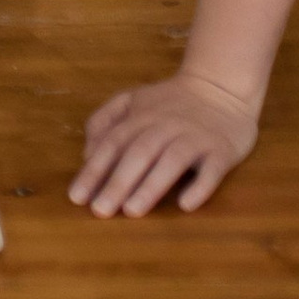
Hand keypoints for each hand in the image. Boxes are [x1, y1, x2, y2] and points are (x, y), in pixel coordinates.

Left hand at [68, 70, 260, 216]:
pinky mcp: (221, 151)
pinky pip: (212, 169)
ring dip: (151, 185)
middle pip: (138, 152)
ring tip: (132, 211)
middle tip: (100, 211)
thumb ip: (106, 122)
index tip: (77, 197)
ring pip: (171, 160)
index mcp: (141, 116)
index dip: (94, 170)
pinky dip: (200, 186)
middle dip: (117, 182)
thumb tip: (87, 154)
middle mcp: (165, 125)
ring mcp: (195, 137)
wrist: (221, 87)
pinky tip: (185, 205)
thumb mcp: (133, 101)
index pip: (113, 143)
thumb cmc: (171, 103)